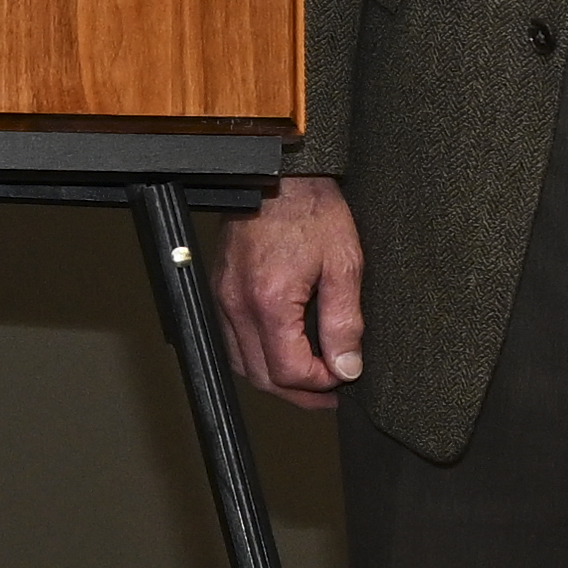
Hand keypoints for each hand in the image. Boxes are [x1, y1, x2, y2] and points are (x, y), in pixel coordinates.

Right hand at [216, 171, 365, 397]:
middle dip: (299, 393)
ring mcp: (224, 300)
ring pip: (243, 366)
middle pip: (262, 377)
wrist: (280, 174)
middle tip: (330, 393)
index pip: (290, 372)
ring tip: (310, 377)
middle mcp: (238, 306)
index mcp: (270, 302)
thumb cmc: (311, 210)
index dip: (321, 385)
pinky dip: (258, 357)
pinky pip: (233, 342)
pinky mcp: (221, 291)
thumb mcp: (343, 265)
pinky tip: (283, 352)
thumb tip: (347, 366)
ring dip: (276, 379)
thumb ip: (345, 323)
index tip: (345, 378)